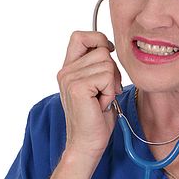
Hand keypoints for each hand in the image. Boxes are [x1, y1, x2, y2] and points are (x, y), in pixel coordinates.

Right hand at [57, 31, 121, 159]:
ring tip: (101, 99)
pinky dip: (110, 92)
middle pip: (102, 50)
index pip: (80, 36)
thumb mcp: (97, 85)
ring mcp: (69, 78)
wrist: (88, 142)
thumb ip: (98, 65)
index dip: (98, 39)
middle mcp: (65, 71)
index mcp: (68, 68)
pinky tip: (101, 104)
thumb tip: (109, 47)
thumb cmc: (96, 117)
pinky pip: (107, 76)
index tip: (108, 53)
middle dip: (112, 70)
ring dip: (112, 84)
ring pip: (107, 63)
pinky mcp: (77, 87)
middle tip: (105, 92)